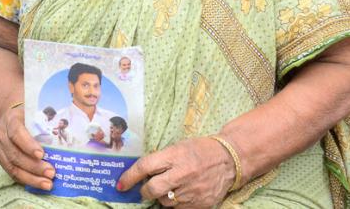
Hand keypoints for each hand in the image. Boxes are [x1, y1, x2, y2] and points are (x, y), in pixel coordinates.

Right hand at [0, 104, 54, 190]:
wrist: (9, 118)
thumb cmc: (27, 115)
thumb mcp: (35, 111)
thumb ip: (48, 119)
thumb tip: (70, 124)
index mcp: (10, 119)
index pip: (16, 132)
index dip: (28, 145)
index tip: (42, 155)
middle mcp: (1, 134)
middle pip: (15, 154)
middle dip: (34, 167)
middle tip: (51, 173)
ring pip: (12, 167)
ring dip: (31, 178)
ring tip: (47, 184)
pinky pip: (11, 173)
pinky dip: (26, 180)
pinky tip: (38, 184)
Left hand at [117, 136, 234, 207]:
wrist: (229, 160)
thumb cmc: (200, 150)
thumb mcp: (178, 147)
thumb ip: (161, 160)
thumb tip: (142, 173)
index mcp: (174, 156)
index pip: (145, 167)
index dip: (129, 177)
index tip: (120, 185)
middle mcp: (182, 174)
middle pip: (153, 189)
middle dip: (144, 191)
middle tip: (144, 190)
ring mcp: (192, 191)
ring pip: (165, 202)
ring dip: (162, 198)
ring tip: (169, 188)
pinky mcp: (201, 204)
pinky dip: (175, 204)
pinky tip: (180, 195)